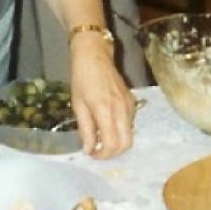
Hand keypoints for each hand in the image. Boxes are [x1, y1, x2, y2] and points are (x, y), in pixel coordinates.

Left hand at [68, 36, 135, 158]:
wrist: (94, 55)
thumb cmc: (81, 78)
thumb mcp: (78, 105)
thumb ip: (85, 129)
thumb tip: (89, 150)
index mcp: (105, 110)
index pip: (112, 144)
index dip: (103, 155)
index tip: (92, 154)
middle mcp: (122, 110)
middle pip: (126, 144)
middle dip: (113, 153)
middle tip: (98, 150)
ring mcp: (130, 105)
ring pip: (130, 135)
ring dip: (117, 143)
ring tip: (101, 138)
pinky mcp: (132, 101)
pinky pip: (130, 123)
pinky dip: (120, 131)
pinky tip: (107, 125)